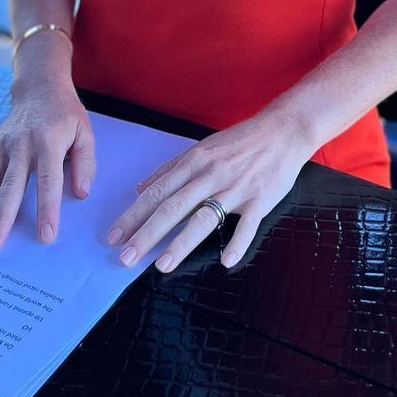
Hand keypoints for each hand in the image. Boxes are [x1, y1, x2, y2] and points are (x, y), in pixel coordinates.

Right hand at [0, 83, 94, 253]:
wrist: (40, 87)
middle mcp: (21, 145)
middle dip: (1, 217)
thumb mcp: (84, 133)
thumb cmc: (65, 115)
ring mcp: (2, 146)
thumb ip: (85, 163)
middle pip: (10, 186)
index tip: (46, 236)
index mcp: (48, 143)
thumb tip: (81, 193)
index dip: (47, 208)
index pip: (49, 181)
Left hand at [106, 107, 312, 273]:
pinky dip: (237, 242)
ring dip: (181, 243)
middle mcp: (211, 174)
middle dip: (146, 234)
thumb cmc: (241, 141)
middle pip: (173, 207)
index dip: (134, 215)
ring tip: (162, 265)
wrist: (282, 131)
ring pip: (204, 217)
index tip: (114, 236)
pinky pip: (247, 224)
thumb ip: (170, 168)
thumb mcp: (202, 148)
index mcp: (194, 161)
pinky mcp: (260, 199)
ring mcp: (236, 187)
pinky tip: (225, 261)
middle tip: (125, 258)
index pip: (157, 192)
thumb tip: (140, 188)